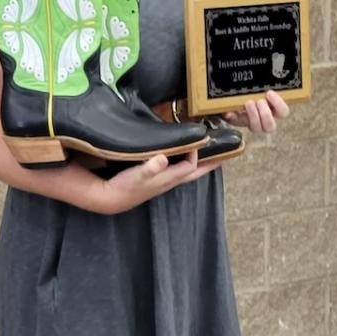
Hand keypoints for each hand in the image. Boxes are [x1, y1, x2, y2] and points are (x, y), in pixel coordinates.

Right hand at [95, 150, 220, 214]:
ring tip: (208, 156)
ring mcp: (164, 182)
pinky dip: (183, 163)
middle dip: (210, 165)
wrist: (113, 198)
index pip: (191, 165)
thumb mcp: (137, 173)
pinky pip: (177, 171)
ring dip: (199, 164)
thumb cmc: (126, 185)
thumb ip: (151, 167)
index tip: (197, 138)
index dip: (196, 151)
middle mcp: (170, 181)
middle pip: (195, 172)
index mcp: (169, 178)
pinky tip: (180, 157)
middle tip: (223, 156)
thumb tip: (164, 159)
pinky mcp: (157, 181)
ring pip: (188, 172)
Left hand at [222, 89, 288, 132]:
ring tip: (248, 103)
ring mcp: (252, 123)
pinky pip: (236, 122)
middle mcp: (264, 120)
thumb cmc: (254, 90)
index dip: (278, 104)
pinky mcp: (238, 122)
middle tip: (260, 101)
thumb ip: (265, 83)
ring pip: (257, 128)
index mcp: (274, 110)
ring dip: (253, 116)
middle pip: (271, 126)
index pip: (283, 112)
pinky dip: (233, 116)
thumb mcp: (260, 86)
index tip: (269, 93)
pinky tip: (231, 111)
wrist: (237, 94)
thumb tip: (269, 83)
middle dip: (265, 114)